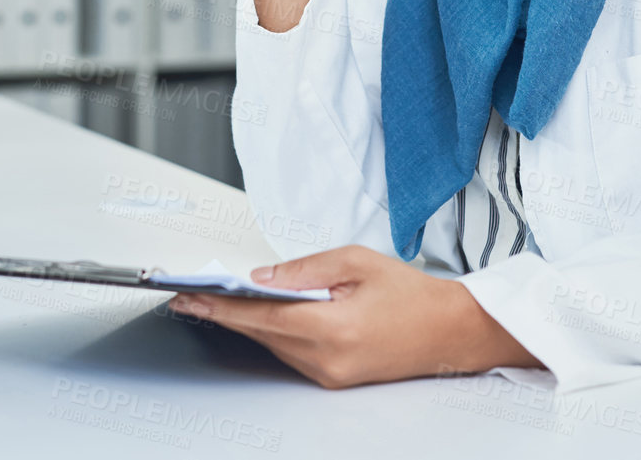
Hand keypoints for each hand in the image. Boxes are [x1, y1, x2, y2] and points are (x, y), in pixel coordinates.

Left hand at [166, 245, 540, 387]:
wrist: (451, 331)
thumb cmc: (411, 293)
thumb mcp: (356, 261)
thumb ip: (304, 269)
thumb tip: (261, 277)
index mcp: (333, 328)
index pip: (260, 316)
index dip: (219, 305)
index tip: (188, 296)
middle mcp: (327, 360)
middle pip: (260, 333)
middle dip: (223, 312)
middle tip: (189, 294)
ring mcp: (330, 375)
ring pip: (272, 345)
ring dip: (246, 323)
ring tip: (214, 300)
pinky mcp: (334, 379)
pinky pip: (290, 353)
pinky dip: (271, 333)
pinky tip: (257, 316)